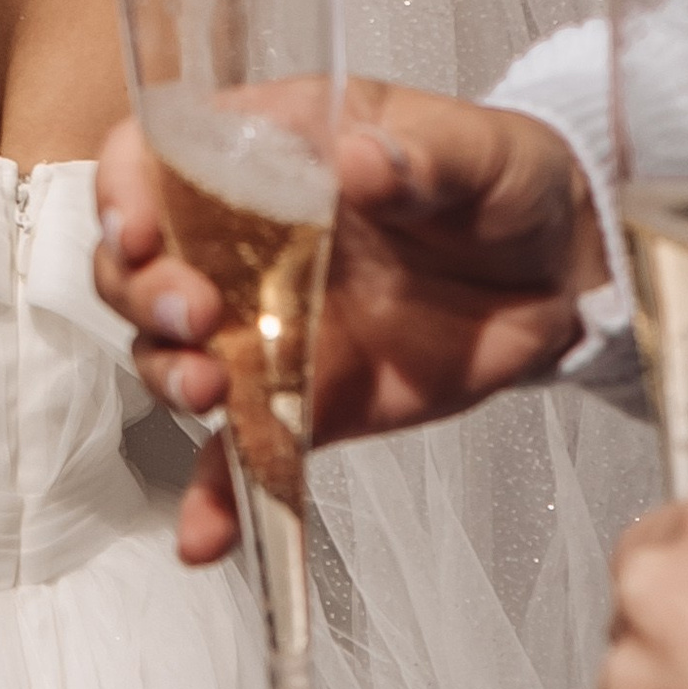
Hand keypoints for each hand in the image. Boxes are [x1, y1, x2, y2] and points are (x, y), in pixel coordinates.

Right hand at [94, 88, 607, 565]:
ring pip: (173, 354)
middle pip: (142, 265)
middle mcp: (241, 242)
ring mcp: (263, 327)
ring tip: (208, 394)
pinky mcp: (298, 402)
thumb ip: (422, 154)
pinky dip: (218, 498)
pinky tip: (203, 537)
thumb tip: (359, 159)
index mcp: (267, 155)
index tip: (141, 230)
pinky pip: (241, 453)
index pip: (153, 158)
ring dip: (169, 375)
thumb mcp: (478, 151)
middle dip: (143, 293)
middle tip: (194, 316)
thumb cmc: (506, 184)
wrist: (562, 273)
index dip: (125, 190)